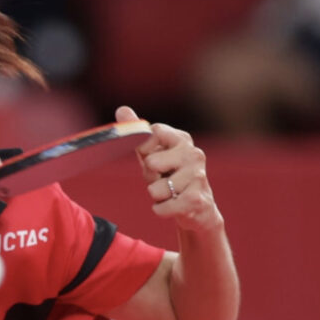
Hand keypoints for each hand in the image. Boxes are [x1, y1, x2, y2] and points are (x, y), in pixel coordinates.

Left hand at [118, 105, 223, 232]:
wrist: (198, 209)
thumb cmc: (170, 177)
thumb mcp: (152, 155)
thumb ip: (137, 133)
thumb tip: (121, 109)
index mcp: (182, 139)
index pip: (152, 134)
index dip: (145, 151)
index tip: (155, 159)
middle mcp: (194, 154)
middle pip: (151, 163)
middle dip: (150, 177)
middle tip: (163, 180)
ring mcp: (198, 176)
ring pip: (154, 189)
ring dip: (157, 196)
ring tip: (171, 193)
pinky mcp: (196, 199)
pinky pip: (161, 207)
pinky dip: (161, 210)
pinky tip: (174, 206)